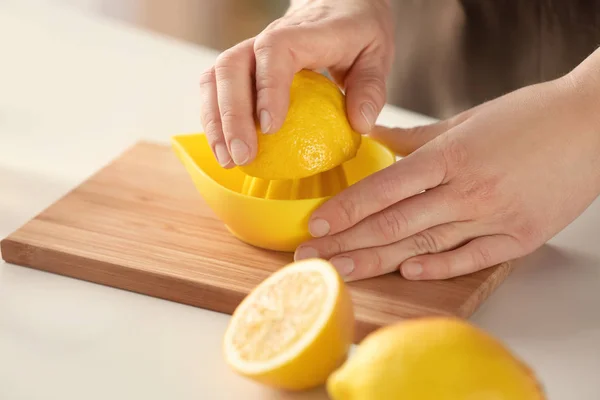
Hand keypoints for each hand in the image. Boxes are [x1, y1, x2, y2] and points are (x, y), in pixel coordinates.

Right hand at [199, 0, 393, 166]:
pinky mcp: (243, 65)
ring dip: (216, 120)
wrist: (339, 5)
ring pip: (216, 76)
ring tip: (228, 159)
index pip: (275, 50)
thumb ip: (371, 89)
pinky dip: (215, 119)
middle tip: (244, 156)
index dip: (268, 87)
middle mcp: (270, 36)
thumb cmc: (356, 33)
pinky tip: (225, 149)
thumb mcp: (377, 55)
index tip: (271, 127)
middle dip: (232, 114)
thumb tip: (361, 124)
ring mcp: (251, 49)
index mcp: (307, 32)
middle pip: (233, 65)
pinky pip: (216, 87)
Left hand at [294, 59, 599, 280]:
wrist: (594, 124)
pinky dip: (437, 267)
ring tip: (340, 274)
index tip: (316, 227)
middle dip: (347, 245)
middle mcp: (467, 190)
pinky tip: (405, 274)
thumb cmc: (530, 116)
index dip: (346, 211)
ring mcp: (494, 217)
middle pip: (394, 223)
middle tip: (310, 261)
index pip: (384, 189)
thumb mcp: (465, 120)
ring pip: (424, 244)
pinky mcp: (519, 237)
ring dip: (377, 262)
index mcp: (451, 156)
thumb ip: (414, 137)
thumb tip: (373, 135)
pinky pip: (470, 257)